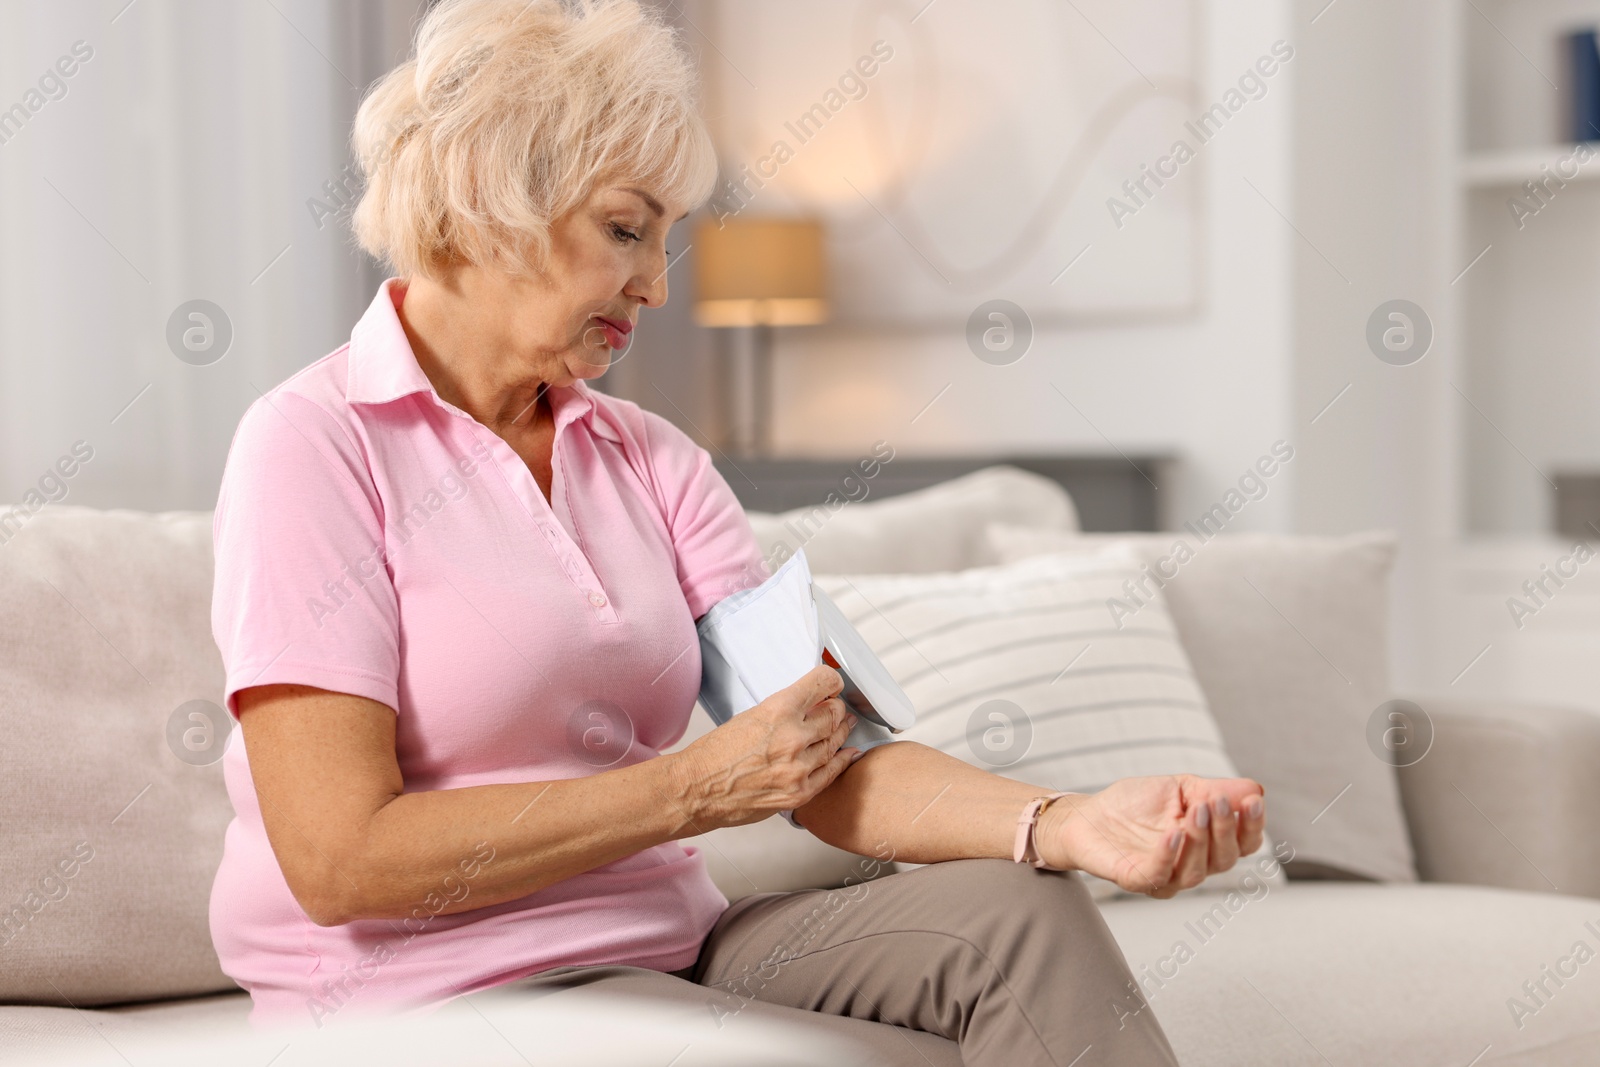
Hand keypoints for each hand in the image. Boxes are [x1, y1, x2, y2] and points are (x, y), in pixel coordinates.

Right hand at [667, 664, 860, 829]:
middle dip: (835, 709)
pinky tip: (847, 753)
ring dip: (840, 732)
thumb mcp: (750, 715)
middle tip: (835, 708)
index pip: (823, 683)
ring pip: (835, 742)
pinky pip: (832, 772)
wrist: (697, 789)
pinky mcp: (800, 792)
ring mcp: (799, 767)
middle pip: (834, 714)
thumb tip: (807, 706)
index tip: (833, 684)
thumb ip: (783, 711)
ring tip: (842, 726)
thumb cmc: (715, 754)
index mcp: (778, 710)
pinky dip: (841, 759)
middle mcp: (793, 737)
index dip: (831, 682)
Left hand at [1033, 775, 1266, 898]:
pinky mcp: (1137, 880)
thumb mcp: (1179, 788)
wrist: (1088, 815)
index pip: (1243, 843)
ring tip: (1196, 808)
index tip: (1253, 801)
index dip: (1252, 825)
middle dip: (1226, 829)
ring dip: (1200, 840)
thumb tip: (1256, 789)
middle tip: (1217, 802)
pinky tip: (1173, 832)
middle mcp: (1192, 864)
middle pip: (1225, 859)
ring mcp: (1166, 876)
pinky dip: (1169, 854)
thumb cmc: (1135, 804)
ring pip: (1197, 872)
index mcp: (1207, 843)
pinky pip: (1159, 874)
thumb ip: (1214, 789)